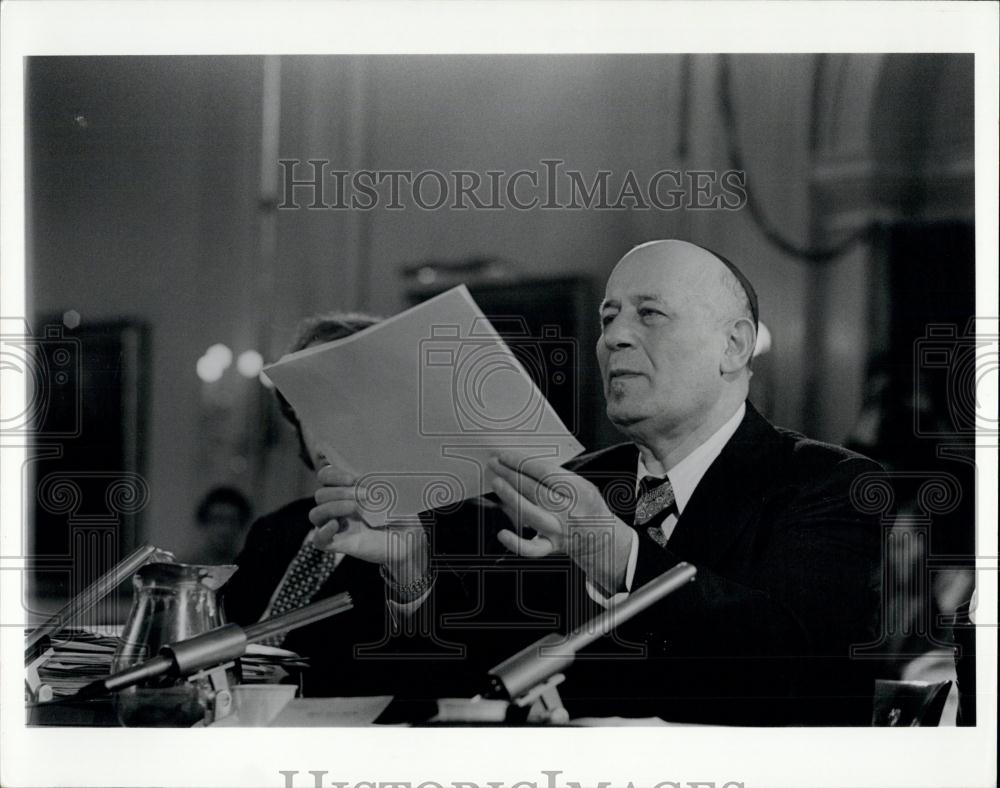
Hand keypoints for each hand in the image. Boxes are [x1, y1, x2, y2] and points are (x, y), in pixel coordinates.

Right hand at [309, 463, 428, 585]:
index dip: (333, 474)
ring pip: (315, 514)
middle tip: (366, 495)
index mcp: (346, 491)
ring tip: (355, 508)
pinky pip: (318, 540)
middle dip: (340, 492)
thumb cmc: (400, 513)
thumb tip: (376, 465)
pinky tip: (335, 525)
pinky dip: (322, 531)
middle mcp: (337, 507)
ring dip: (333, 507)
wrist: (409, 540)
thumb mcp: (392, 492)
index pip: (325, 476)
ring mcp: (336, 526)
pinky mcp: (338, 544)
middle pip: (320, 495)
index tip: (353, 478)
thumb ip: (380, 478)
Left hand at [487, 451, 632, 594]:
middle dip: (511, 474)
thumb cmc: (586, 506)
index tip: (506, 455)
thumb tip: (522, 464)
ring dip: (510, 496)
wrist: (602, 537)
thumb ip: (557, 477)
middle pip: (535, 490)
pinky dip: (516, 543)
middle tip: (495, 463)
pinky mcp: (551, 546)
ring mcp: (560, 530)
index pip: (546, 473)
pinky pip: (532, 549)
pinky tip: (502, 533)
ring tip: (496, 482)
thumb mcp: (582, 486)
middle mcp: (570, 511)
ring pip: (531, 513)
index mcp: (580, 491)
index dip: (523, 463)